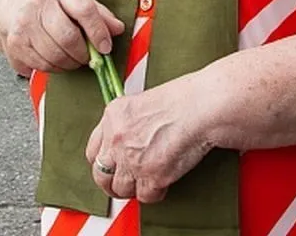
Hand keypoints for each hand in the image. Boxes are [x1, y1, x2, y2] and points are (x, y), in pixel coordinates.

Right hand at [0, 0, 124, 74]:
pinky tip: (56, 59)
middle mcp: (38, 3)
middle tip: (88, 56)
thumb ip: (98, 13)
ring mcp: (23, 24)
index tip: (105, 47)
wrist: (12, 4)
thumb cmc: (49, 2)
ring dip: (70, 63)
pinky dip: (54, 68)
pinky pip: (41, 65)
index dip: (98, 32)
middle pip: (68, 37)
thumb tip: (117, 29)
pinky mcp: (14, 43)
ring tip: (73, 58)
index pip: (84, 9)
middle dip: (83, 53)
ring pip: (55, 55)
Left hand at [85, 74, 215, 202]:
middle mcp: (116, 139)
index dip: (104, 161)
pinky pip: (146, 196)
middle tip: (125, 182)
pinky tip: (163, 182)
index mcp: (113, 116)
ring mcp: (132, 159)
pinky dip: (155, 192)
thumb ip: (128, 123)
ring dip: (134, 188)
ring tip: (147, 181)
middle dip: (112, 182)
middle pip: (101, 174)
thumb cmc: (184, 99)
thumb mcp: (144, 102)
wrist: (203, 106)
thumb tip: (128, 141)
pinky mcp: (152, 176)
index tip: (111, 165)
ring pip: (121, 189)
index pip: (93, 150)